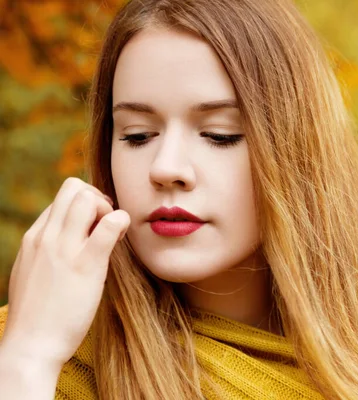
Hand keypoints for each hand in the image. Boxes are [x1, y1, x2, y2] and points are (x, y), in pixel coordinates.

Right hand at [0, 177, 129, 368]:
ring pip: (86, 198)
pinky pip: (108, 225)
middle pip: (73, 187)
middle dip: (97, 197)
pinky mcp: (86, 266)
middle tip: (107, 223)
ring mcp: (64, 250)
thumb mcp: (36, 272)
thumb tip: (76, 238)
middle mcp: (46, 237)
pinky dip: (121, 221)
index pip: (62, 198)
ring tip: (114, 233)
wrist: (31, 346)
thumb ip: (51, 251)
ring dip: (108, 208)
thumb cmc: (39, 314)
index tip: (96, 225)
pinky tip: (122, 236)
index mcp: (35, 238)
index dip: (85, 205)